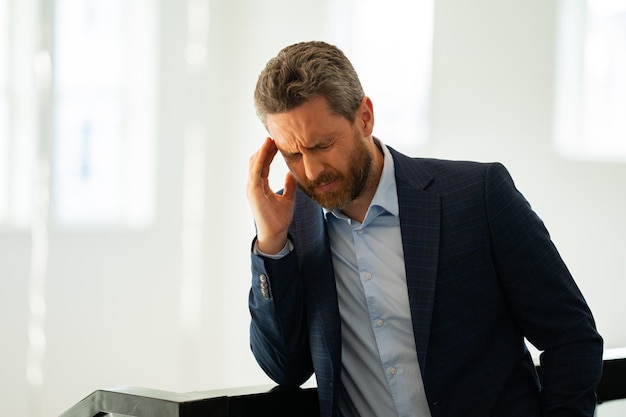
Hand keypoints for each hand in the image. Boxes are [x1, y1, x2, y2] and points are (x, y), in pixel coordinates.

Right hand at [247, 137, 296, 254]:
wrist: (275, 234)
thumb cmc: (279, 219)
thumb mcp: (288, 198)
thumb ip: (289, 186)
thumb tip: (291, 174)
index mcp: (260, 186)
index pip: (263, 165)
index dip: (269, 153)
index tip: (277, 142)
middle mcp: (254, 185)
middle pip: (257, 161)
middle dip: (265, 149)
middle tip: (274, 136)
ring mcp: (252, 188)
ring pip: (255, 163)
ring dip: (262, 151)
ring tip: (270, 139)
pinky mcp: (254, 191)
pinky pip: (256, 171)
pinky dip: (260, 159)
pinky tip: (266, 149)